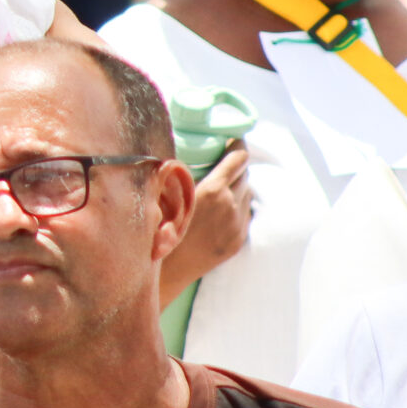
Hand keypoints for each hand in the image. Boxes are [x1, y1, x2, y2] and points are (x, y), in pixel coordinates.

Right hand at [164, 146, 252, 292]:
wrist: (168, 268)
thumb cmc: (159, 227)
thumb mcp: (167, 193)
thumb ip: (181, 173)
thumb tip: (183, 155)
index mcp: (213, 190)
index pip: (239, 158)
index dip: (238, 145)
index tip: (234, 138)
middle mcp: (230, 205)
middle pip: (246, 175)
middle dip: (237, 166)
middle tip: (226, 160)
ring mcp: (237, 225)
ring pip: (247, 194)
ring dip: (238, 187)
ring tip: (223, 186)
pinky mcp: (239, 240)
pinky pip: (245, 214)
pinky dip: (238, 206)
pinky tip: (223, 208)